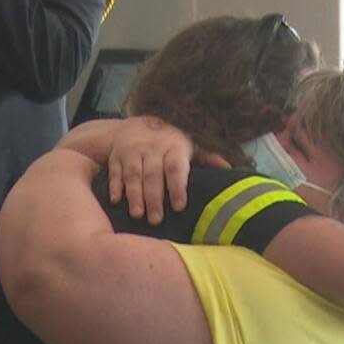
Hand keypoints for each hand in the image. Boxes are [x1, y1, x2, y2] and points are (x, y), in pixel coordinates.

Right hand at [106, 116, 228, 223]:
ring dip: (134, 195)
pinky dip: (114, 186)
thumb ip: (207, 157)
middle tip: (156, 220)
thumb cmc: (169, 140)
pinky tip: (116, 200)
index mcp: (174, 146)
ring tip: (137, 214)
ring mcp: (132, 152)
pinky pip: (114, 171)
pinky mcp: (116, 156)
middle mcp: (152, 148)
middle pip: (153, 175)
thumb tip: (229, 168)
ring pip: (133, 174)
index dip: (177, 187)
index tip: (179, 206)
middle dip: (154, 198)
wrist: (137, 123)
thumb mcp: (190, 144)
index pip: (175, 168)